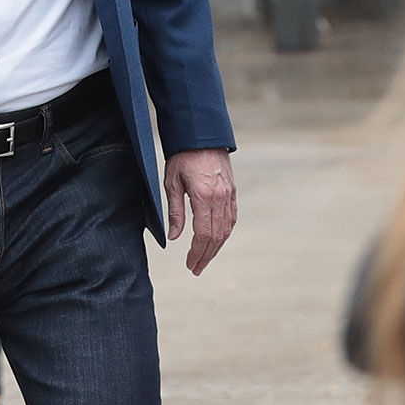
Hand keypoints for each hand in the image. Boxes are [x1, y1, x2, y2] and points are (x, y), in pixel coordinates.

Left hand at [164, 147, 235, 275]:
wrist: (201, 135)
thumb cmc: (182, 156)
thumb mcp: (171, 182)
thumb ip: (174, 211)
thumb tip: (175, 237)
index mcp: (204, 196)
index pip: (203, 234)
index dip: (197, 253)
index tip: (190, 264)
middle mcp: (220, 198)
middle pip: (217, 236)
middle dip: (206, 255)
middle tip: (196, 269)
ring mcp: (229, 195)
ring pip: (226, 229)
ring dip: (216, 247)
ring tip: (205, 259)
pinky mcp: (232, 191)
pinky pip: (231, 218)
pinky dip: (224, 233)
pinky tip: (216, 241)